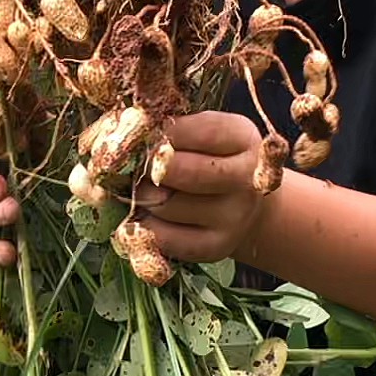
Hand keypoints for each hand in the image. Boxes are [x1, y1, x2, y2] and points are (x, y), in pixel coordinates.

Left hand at [135, 111, 269, 264]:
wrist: (243, 208)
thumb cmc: (211, 160)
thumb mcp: (205, 134)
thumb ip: (174, 128)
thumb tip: (129, 131)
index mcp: (243, 138)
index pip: (199, 131)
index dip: (163, 132)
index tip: (146, 135)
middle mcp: (246, 179)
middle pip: (179, 170)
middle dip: (147, 167)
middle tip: (137, 166)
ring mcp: (234, 217)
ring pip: (164, 204)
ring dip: (143, 196)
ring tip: (146, 189)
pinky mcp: (216, 247)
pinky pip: (162, 237)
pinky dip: (145, 226)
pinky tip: (150, 215)